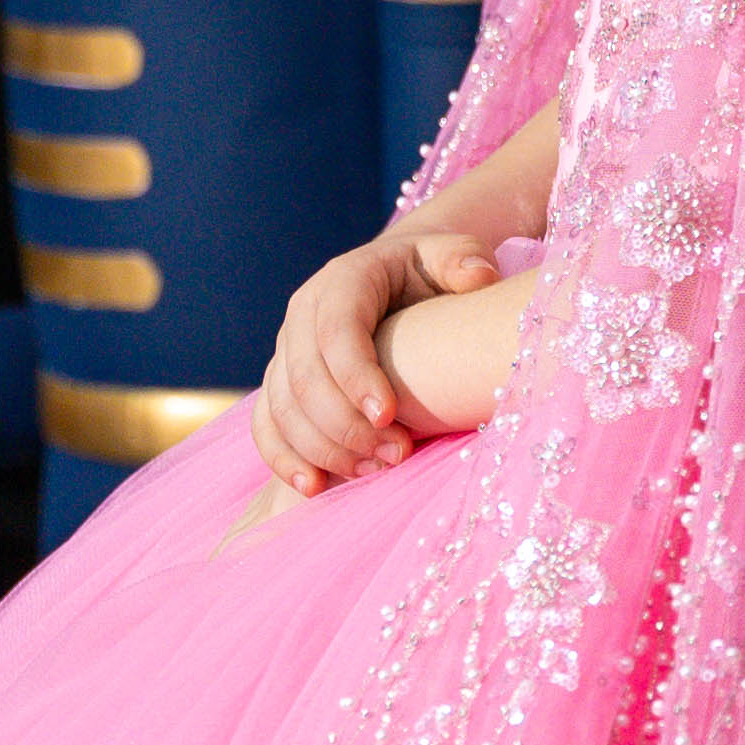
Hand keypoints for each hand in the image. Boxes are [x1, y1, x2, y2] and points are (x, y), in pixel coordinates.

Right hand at [255, 221, 504, 492]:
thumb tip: (479, 275)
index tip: (390, 416)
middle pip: (305, 378)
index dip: (357, 376)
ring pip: (283, 408)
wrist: (398, 282)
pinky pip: (266, 425)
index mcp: (343, 281)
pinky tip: (314, 488)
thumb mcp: (448, 257)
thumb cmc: (429, 275)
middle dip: (346, 425)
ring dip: (324, 448)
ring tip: (373, 473)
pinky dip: (284, 459)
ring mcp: (285, 351)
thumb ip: (462, 260)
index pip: (337, 330)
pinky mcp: (279, 384)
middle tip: (397, 455)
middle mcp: (303, 314)